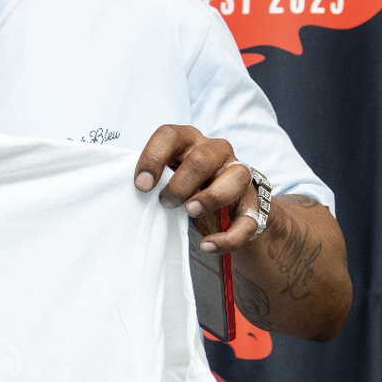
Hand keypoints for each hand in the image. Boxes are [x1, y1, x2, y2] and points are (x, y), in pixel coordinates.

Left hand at [132, 124, 256, 253]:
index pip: (169, 135)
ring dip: (211, 198)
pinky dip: (228, 237)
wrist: (222, 203)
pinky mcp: (252, 202)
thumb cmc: (182, 184)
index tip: (141, 185)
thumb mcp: (166, 174)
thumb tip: (130, 192)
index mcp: (188, 140)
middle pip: (201, 159)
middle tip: (165, 202)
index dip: (153, 158)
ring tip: (190, 212)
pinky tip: (208, 245)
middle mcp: (216, 151)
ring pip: (236, 177)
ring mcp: (237, 174)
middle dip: (180, 183)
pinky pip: (247, 219)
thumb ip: (154, 178)